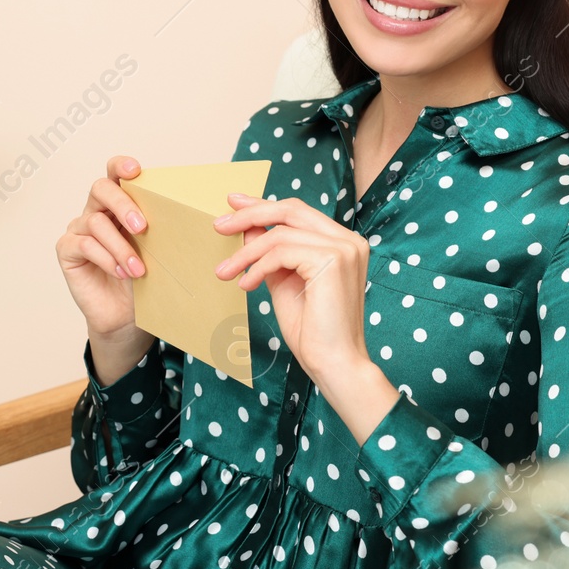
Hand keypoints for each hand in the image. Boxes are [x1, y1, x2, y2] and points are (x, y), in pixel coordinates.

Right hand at [55, 155, 153, 348]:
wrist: (126, 317)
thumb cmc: (143, 281)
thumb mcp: (156, 250)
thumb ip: (157, 228)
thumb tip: (182, 212)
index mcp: (119, 205)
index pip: (114, 174)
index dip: (121, 166)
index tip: (136, 170)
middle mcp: (96, 211)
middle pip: (101, 189)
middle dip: (123, 204)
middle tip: (142, 227)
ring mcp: (79, 230)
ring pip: (95, 221)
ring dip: (120, 246)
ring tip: (138, 269)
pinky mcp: (67, 250)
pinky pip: (84, 245)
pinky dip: (106, 258)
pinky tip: (120, 273)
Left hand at [211, 192, 371, 378]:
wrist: (334, 364)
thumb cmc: (313, 331)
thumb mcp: (284, 282)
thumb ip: (271, 254)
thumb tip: (248, 228)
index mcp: (341, 243)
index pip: (298, 212)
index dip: (263, 205)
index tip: (234, 203)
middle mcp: (348, 240)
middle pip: (291, 210)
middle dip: (250, 214)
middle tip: (219, 225)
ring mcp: (344, 248)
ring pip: (280, 234)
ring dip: (246, 253)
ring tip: (226, 272)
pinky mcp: (333, 260)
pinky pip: (281, 252)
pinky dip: (257, 267)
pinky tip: (246, 285)